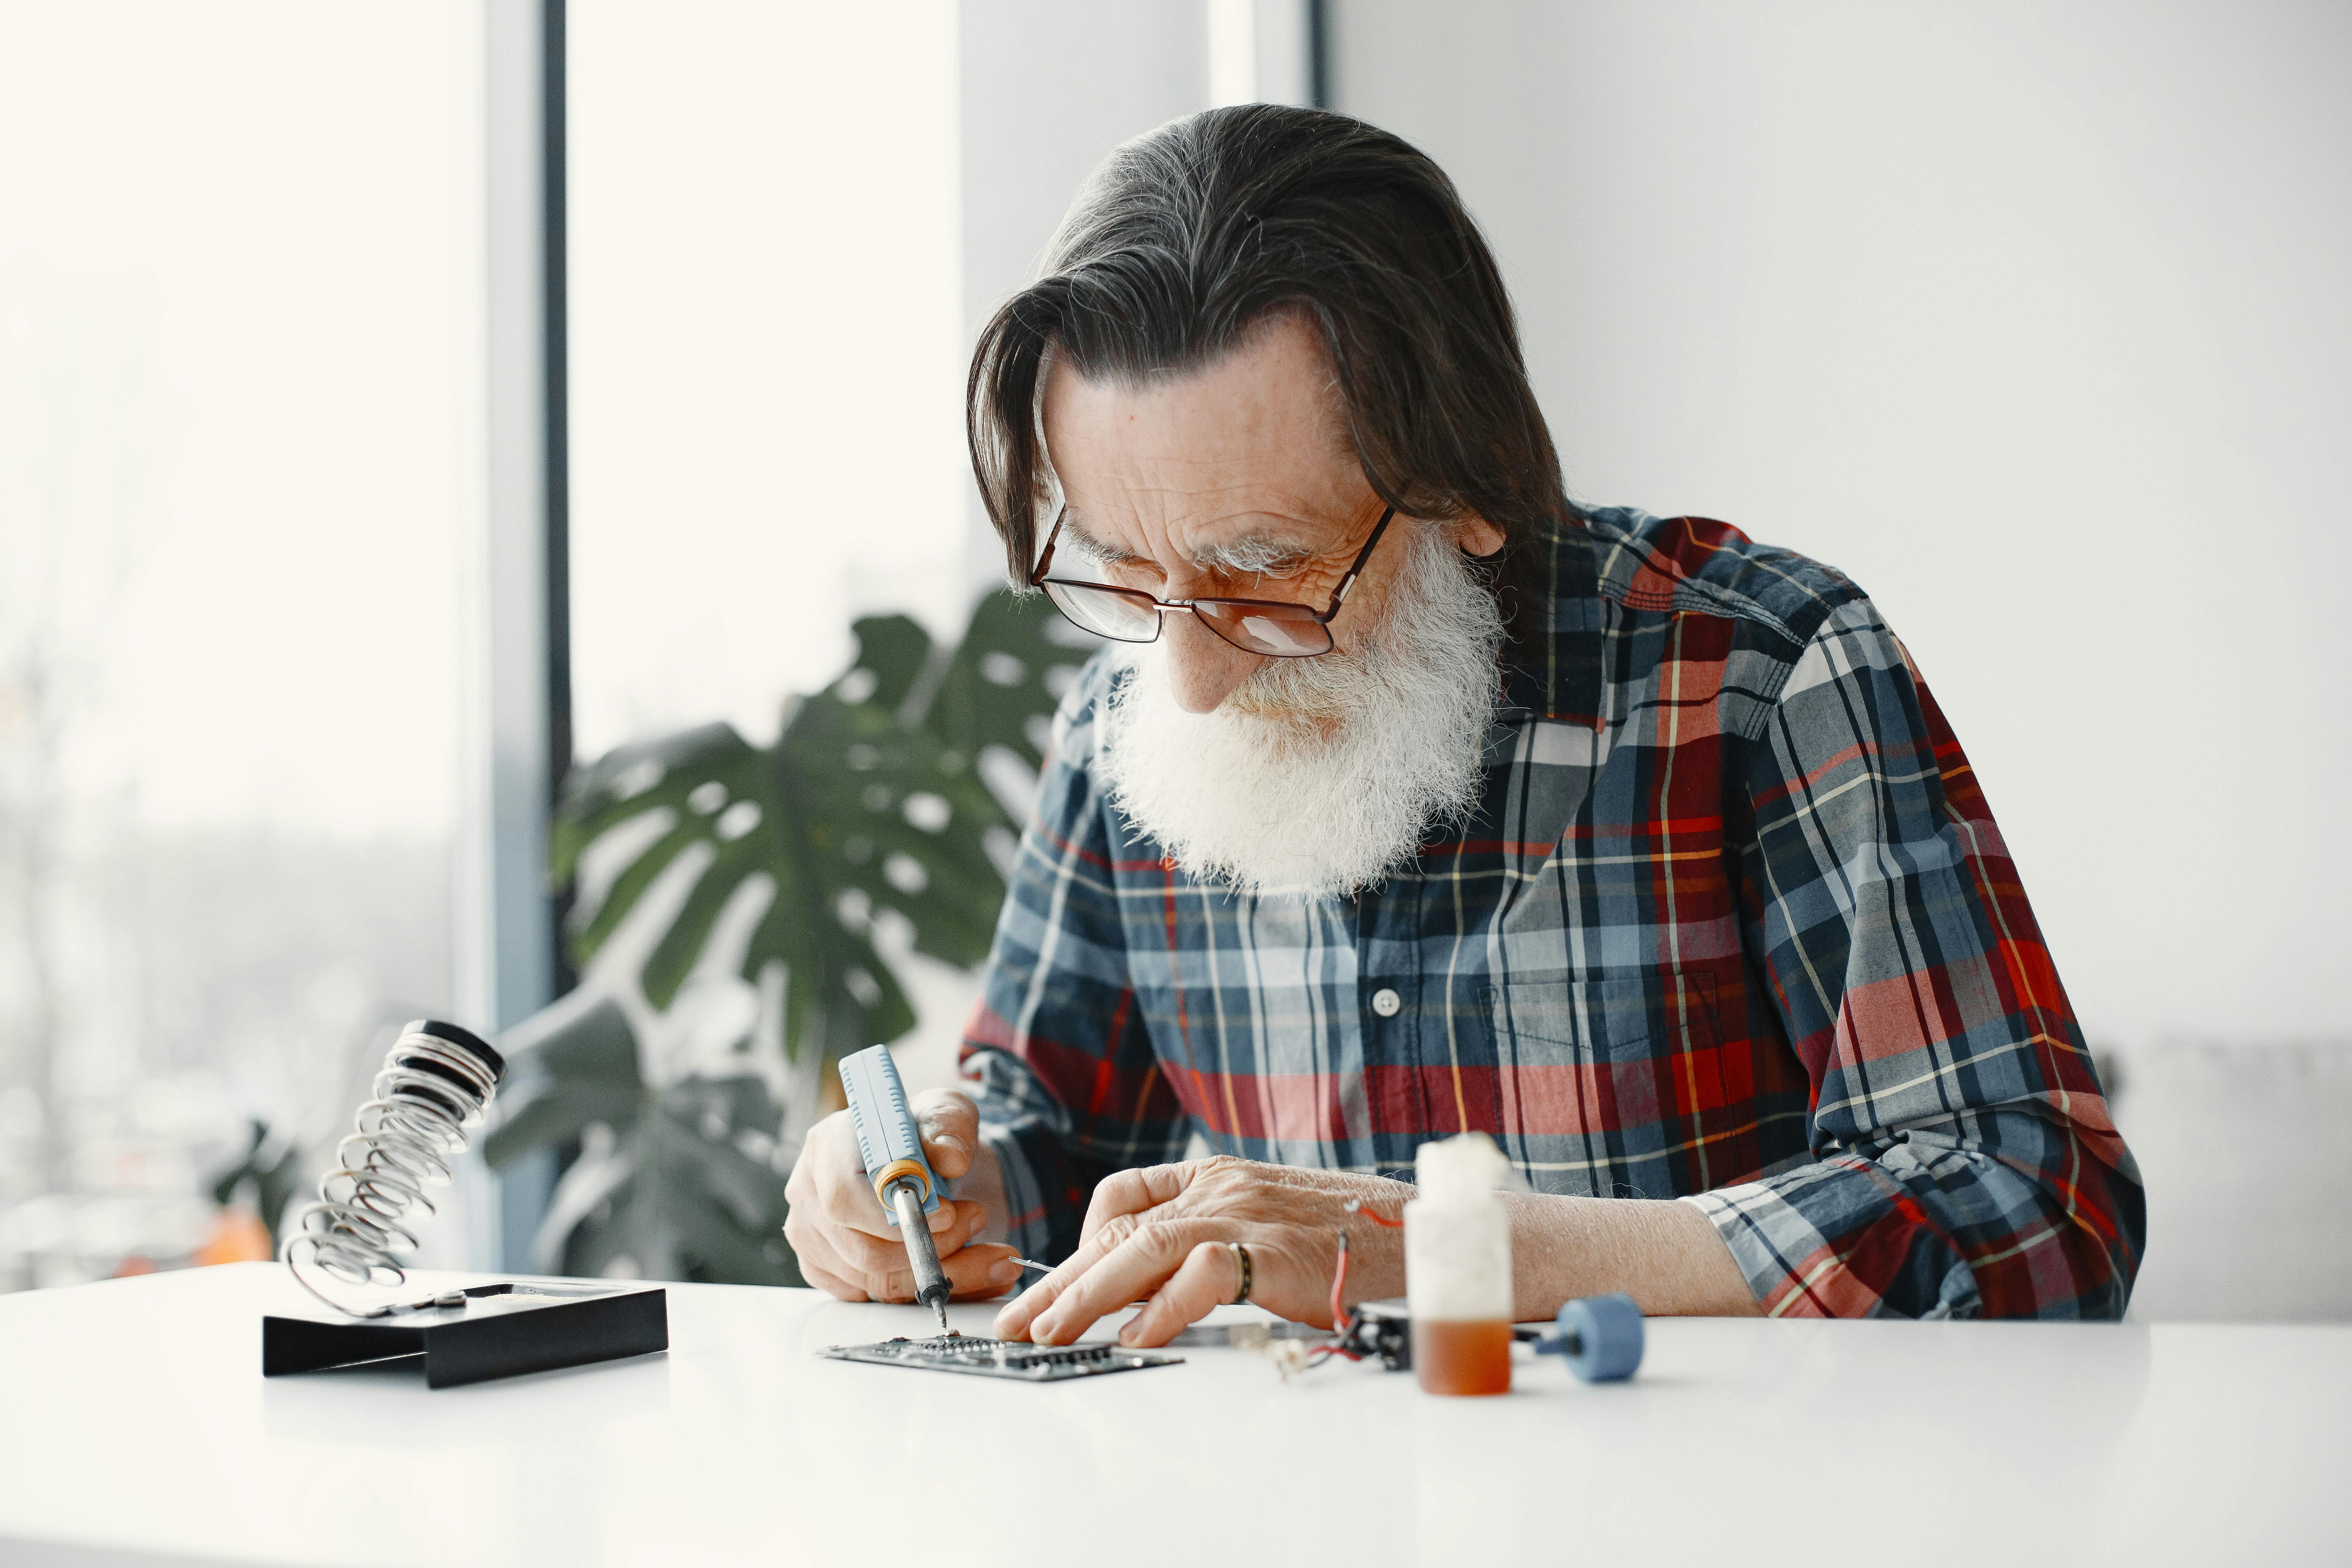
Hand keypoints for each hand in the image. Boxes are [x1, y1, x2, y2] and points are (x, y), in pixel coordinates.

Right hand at [782, 1087, 1021, 1302]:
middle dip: (930, 1247)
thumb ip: (949, 1128)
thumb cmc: (926, 1133)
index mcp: (827, 1146)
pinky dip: (930, 1290)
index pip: (845, 1196)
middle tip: (976, 1222)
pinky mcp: (825, 1270)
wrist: (926, 1163)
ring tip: (989, 1251)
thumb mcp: (947, 1113)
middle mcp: (809, 1194)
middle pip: (863, 1251)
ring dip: (943, 1273)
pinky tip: (968, 1270)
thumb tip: (950, 1158)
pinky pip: (878, 1298)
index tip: (949, 1212)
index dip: (896, 1216)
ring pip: (877, 1282)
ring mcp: (812, 1237)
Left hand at [991, 1156, 1410, 1348]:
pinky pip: (1201, 1275)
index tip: (1055, 1286)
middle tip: (1020, 1323)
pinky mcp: (1273, 1250)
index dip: (1080, 1243)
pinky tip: (1135, 1335)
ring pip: (1141, 1248)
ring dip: (1087, 1295)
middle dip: (1061, 1281)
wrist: (1426, 1234)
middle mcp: (1221, 1186)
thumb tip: (1151, 1290)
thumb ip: (1212, 1243)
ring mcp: (1245, 1214)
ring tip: (1050, 1333)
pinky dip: (1162, 1307)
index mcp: (1217, 1174)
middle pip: (1118, 1231)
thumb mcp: (1267, 1226)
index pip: (1123, 1198)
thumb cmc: (1350, 1239)